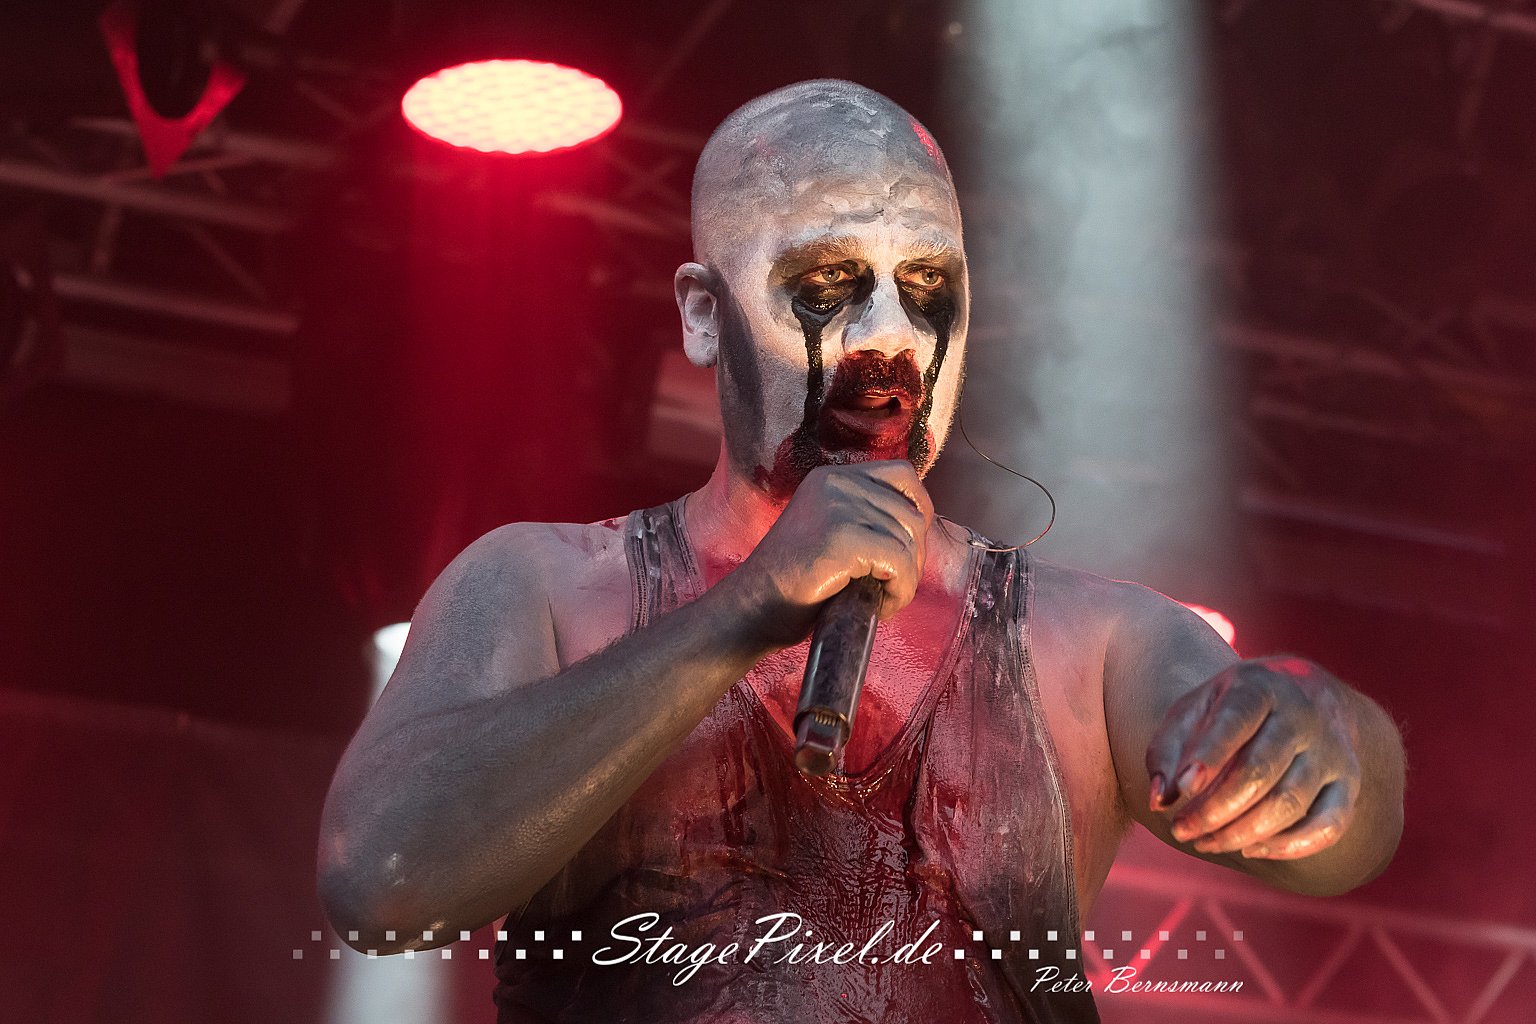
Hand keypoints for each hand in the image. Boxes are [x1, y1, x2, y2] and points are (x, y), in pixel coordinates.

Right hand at [725, 461, 933, 647]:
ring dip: (907, 580)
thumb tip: (918, 527)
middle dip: (914, 557)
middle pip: (912, 513)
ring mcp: (838, 508)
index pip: (902, 474)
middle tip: (892, 588)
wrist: (751, 610)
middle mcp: (836, 483)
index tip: (911, 545)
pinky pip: (900, 563)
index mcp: (831, 478)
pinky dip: (901, 591)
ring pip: (909, 541)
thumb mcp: (827, 531)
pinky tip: (882, 606)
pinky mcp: (842, 539)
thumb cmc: (792, 583)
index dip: (919, 508)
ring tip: (882, 600)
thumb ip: (863, 518)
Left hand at [1145, 657, 1362, 859]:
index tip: (1183, 789)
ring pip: (1290, 802)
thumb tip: (1160, 800)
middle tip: (1181, 830)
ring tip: (1205, 843)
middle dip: (1216, 809)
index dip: (1209, 755)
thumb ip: (1168, 751)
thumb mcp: (1193, 712)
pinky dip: (1289, 846)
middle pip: (1261, 769)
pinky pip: (1327, 825)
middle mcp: (1302, 716)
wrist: (1304, 696)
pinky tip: (1250, 850)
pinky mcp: (1347, 784)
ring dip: (1242, 832)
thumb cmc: (1231, 710)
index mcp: (1259, 686)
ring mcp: (1330, 751)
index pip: (1235, 720)